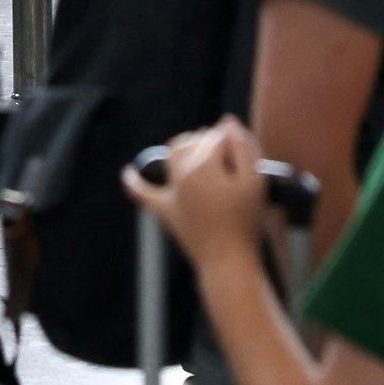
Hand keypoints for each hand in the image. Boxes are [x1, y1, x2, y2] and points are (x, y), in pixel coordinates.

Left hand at [120, 117, 267, 256]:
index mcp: (203, 164)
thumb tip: (227, 122)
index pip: (219, 136)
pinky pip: (144, 194)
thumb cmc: (246, 222)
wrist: (228, 261)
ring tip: (206, 154)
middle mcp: (181, 173)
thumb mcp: (256, 180)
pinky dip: (135, 183)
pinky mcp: (166, 212)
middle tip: (235, 166)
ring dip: (187, 147)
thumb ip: (244, 146)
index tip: (247, 166)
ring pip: (174, 153)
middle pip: (196, 141)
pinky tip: (127, 173)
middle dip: (215, 144)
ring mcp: (171, 192)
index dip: (237, 146)